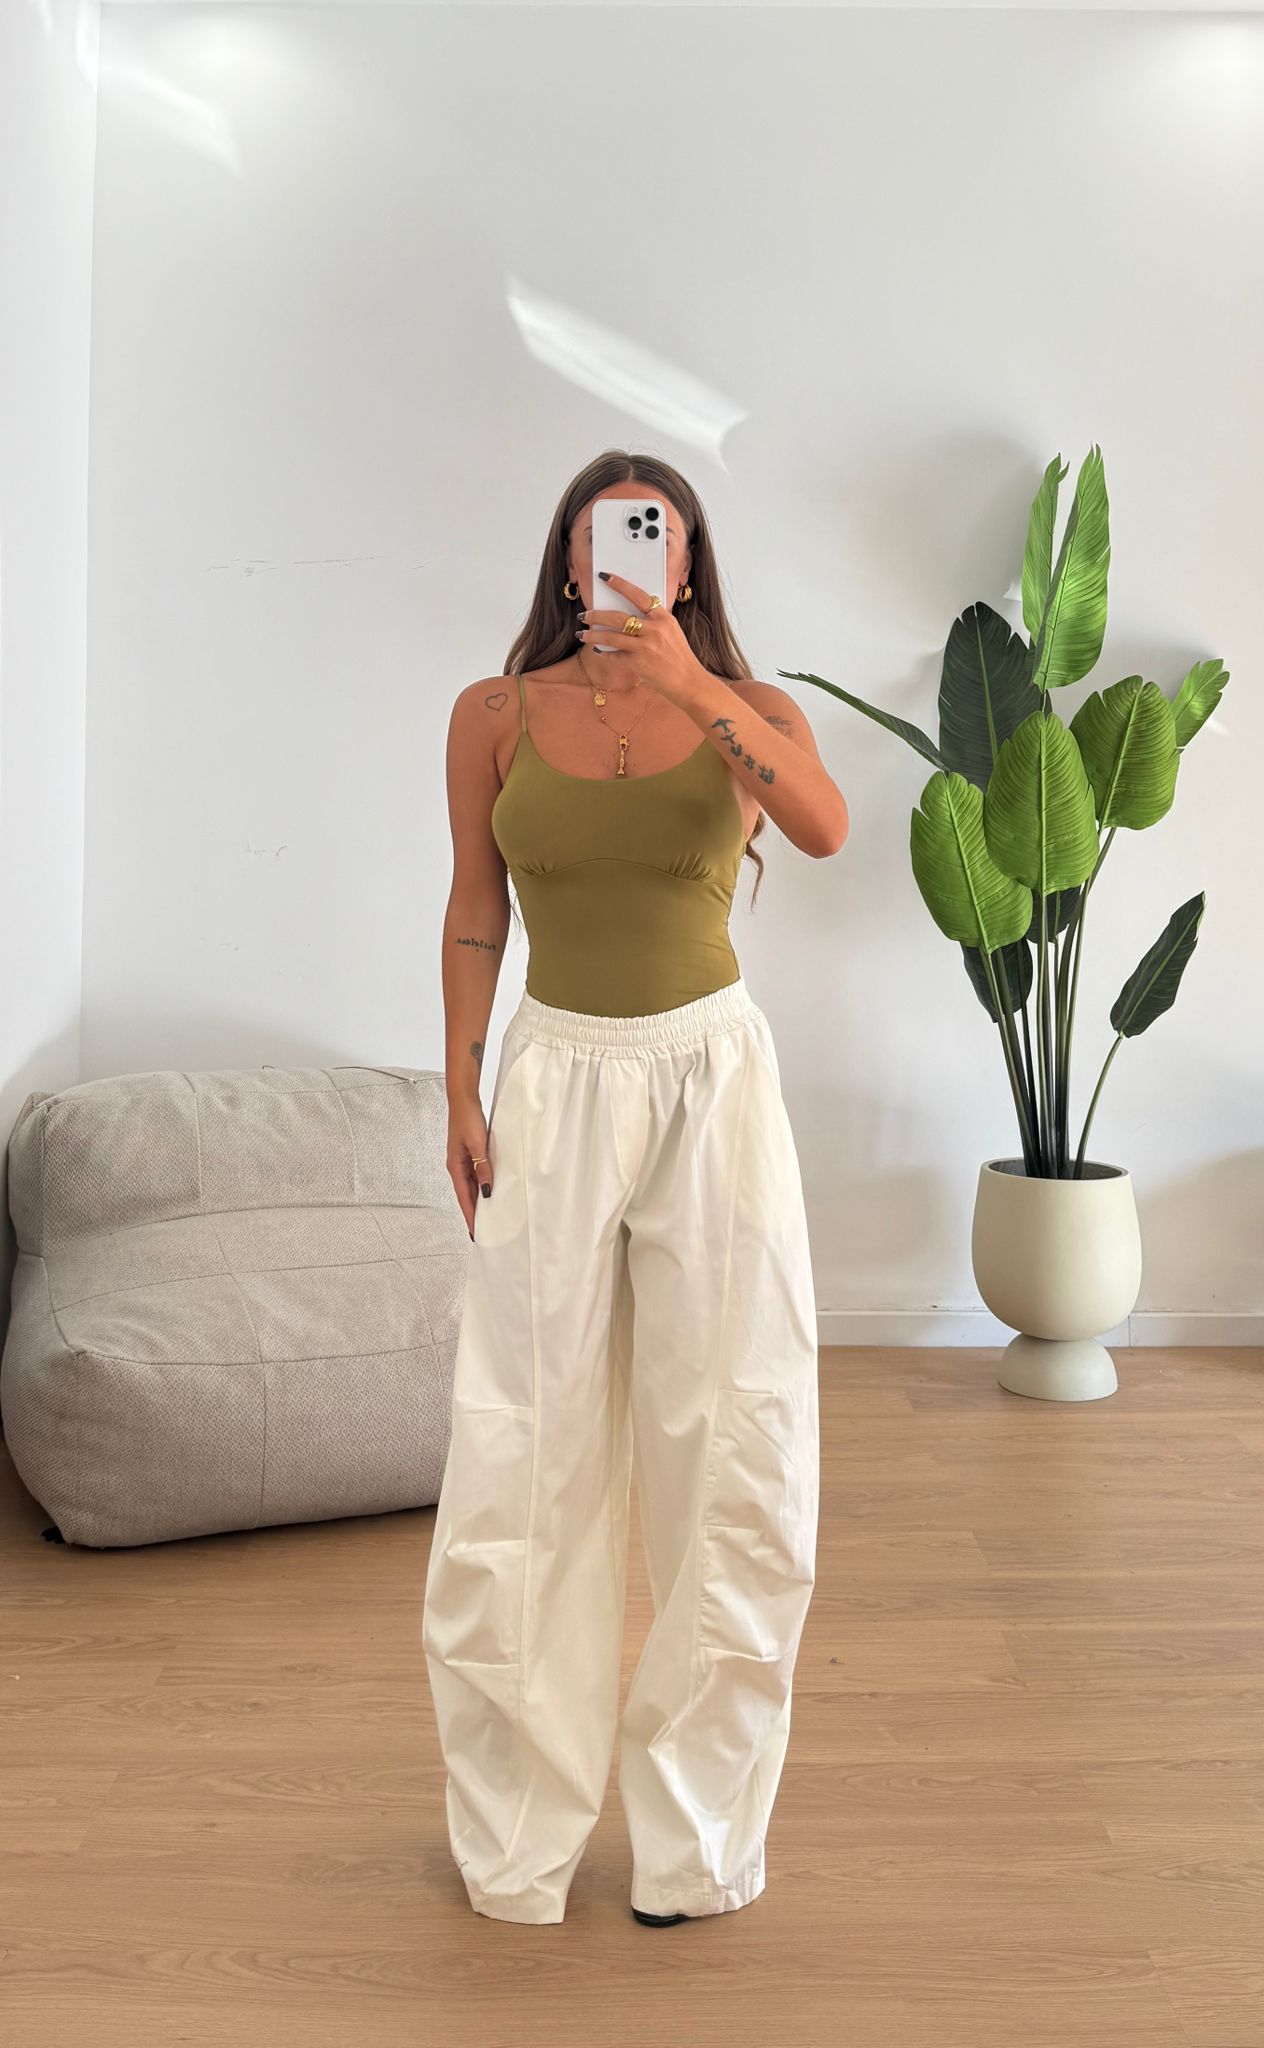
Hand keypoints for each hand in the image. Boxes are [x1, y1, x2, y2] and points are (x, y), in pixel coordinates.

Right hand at [448, 1103, 491, 1238]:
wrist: (463, 1099)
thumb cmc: (467, 1119)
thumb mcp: (477, 1144)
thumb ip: (482, 1167)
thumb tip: (487, 1190)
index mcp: (455, 1167)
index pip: (464, 1198)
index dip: (470, 1215)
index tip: (475, 1232)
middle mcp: (458, 1167)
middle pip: (467, 1195)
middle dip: (474, 1213)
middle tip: (483, 1231)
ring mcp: (464, 1161)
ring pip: (472, 1186)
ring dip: (479, 1200)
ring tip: (489, 1216)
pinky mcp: (470, 1154)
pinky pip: (477, 1175)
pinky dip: (483, 1185)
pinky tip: (491, 1190)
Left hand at [577, 572, 705, 708]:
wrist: (688, 681)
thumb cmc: (679, 655)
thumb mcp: (671, 631)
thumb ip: (654, 621)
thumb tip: (628, 613)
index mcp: (663, 618)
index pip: (638, 595)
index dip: (620, 585)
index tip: (604, 577)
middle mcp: (654, 630)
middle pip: (618, 617)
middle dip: (597, 614)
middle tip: (584, 614)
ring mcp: (645, 647)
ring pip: (611, 636)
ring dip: (593, 634)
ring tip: (581, 634)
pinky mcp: (638, 663)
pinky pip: (615, 655)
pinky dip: (604, 652)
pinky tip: (597, 650)